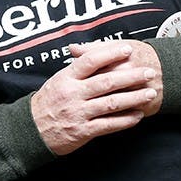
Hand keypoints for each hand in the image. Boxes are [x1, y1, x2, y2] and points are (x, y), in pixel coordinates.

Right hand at [31, 42, 158, 155]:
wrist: (30, 131)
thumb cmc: (46, 104)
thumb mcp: (56, 81)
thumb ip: (74, 68)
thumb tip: (85, 49)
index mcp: (66, 78)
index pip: (89, 61)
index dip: (110, 54)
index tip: (128, 49)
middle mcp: (73, 94)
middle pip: (106, 81)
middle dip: (131, 76)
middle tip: (149, 72)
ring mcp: (78, 113)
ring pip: (111, 103)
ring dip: (134, 98)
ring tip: (150, 93)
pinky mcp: (83, 131)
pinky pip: (108, 125)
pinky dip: (125, 121)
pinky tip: (138, 116)